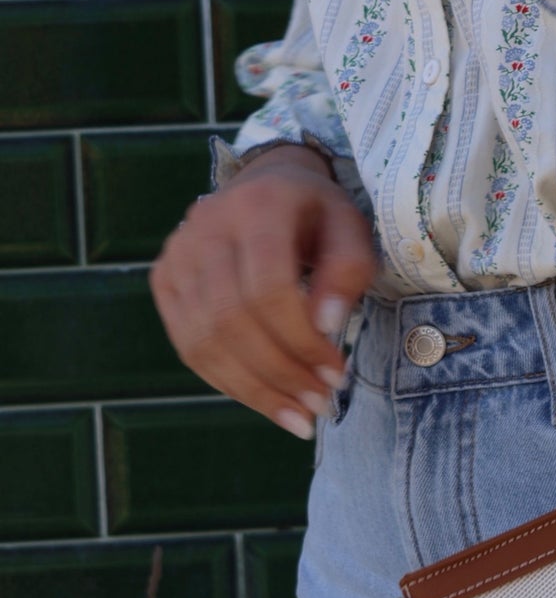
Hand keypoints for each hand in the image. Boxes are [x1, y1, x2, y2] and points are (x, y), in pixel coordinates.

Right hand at [151, 143, 376, 437]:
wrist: (267, 183)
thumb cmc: (317, 213)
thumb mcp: (350, 228)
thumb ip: (348, 271)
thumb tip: (326, 327)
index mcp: (258, 206)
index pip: (268, 287)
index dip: (300, 339)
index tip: (336, 373)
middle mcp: (205, 227)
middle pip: (231, 320)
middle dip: (279, 373)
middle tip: (319, 405)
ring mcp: (176, 254)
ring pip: (204, 341)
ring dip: (254, 389)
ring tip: (298, 414)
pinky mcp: (163, 279)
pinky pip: (189, 346)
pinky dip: (228, 381)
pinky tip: (265, 398)